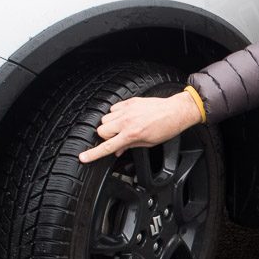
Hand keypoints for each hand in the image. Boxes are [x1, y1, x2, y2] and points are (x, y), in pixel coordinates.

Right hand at [79, 91, 201, 162]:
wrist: (176, 111)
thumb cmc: (166, 128)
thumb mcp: (148, 143)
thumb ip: (129, 146)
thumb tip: (117, 151)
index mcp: (132, 134)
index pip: (107, 146)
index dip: (94, 153)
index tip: (83, 157)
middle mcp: (127, 121)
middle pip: (101, 130)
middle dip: (106, 136)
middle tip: (118, 138)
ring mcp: (127, 110)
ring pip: (105, 119)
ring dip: (111, 125)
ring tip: (123, 127)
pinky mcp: (129, 101)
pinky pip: (113, 108)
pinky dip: (116, 114)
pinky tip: (126, 117)